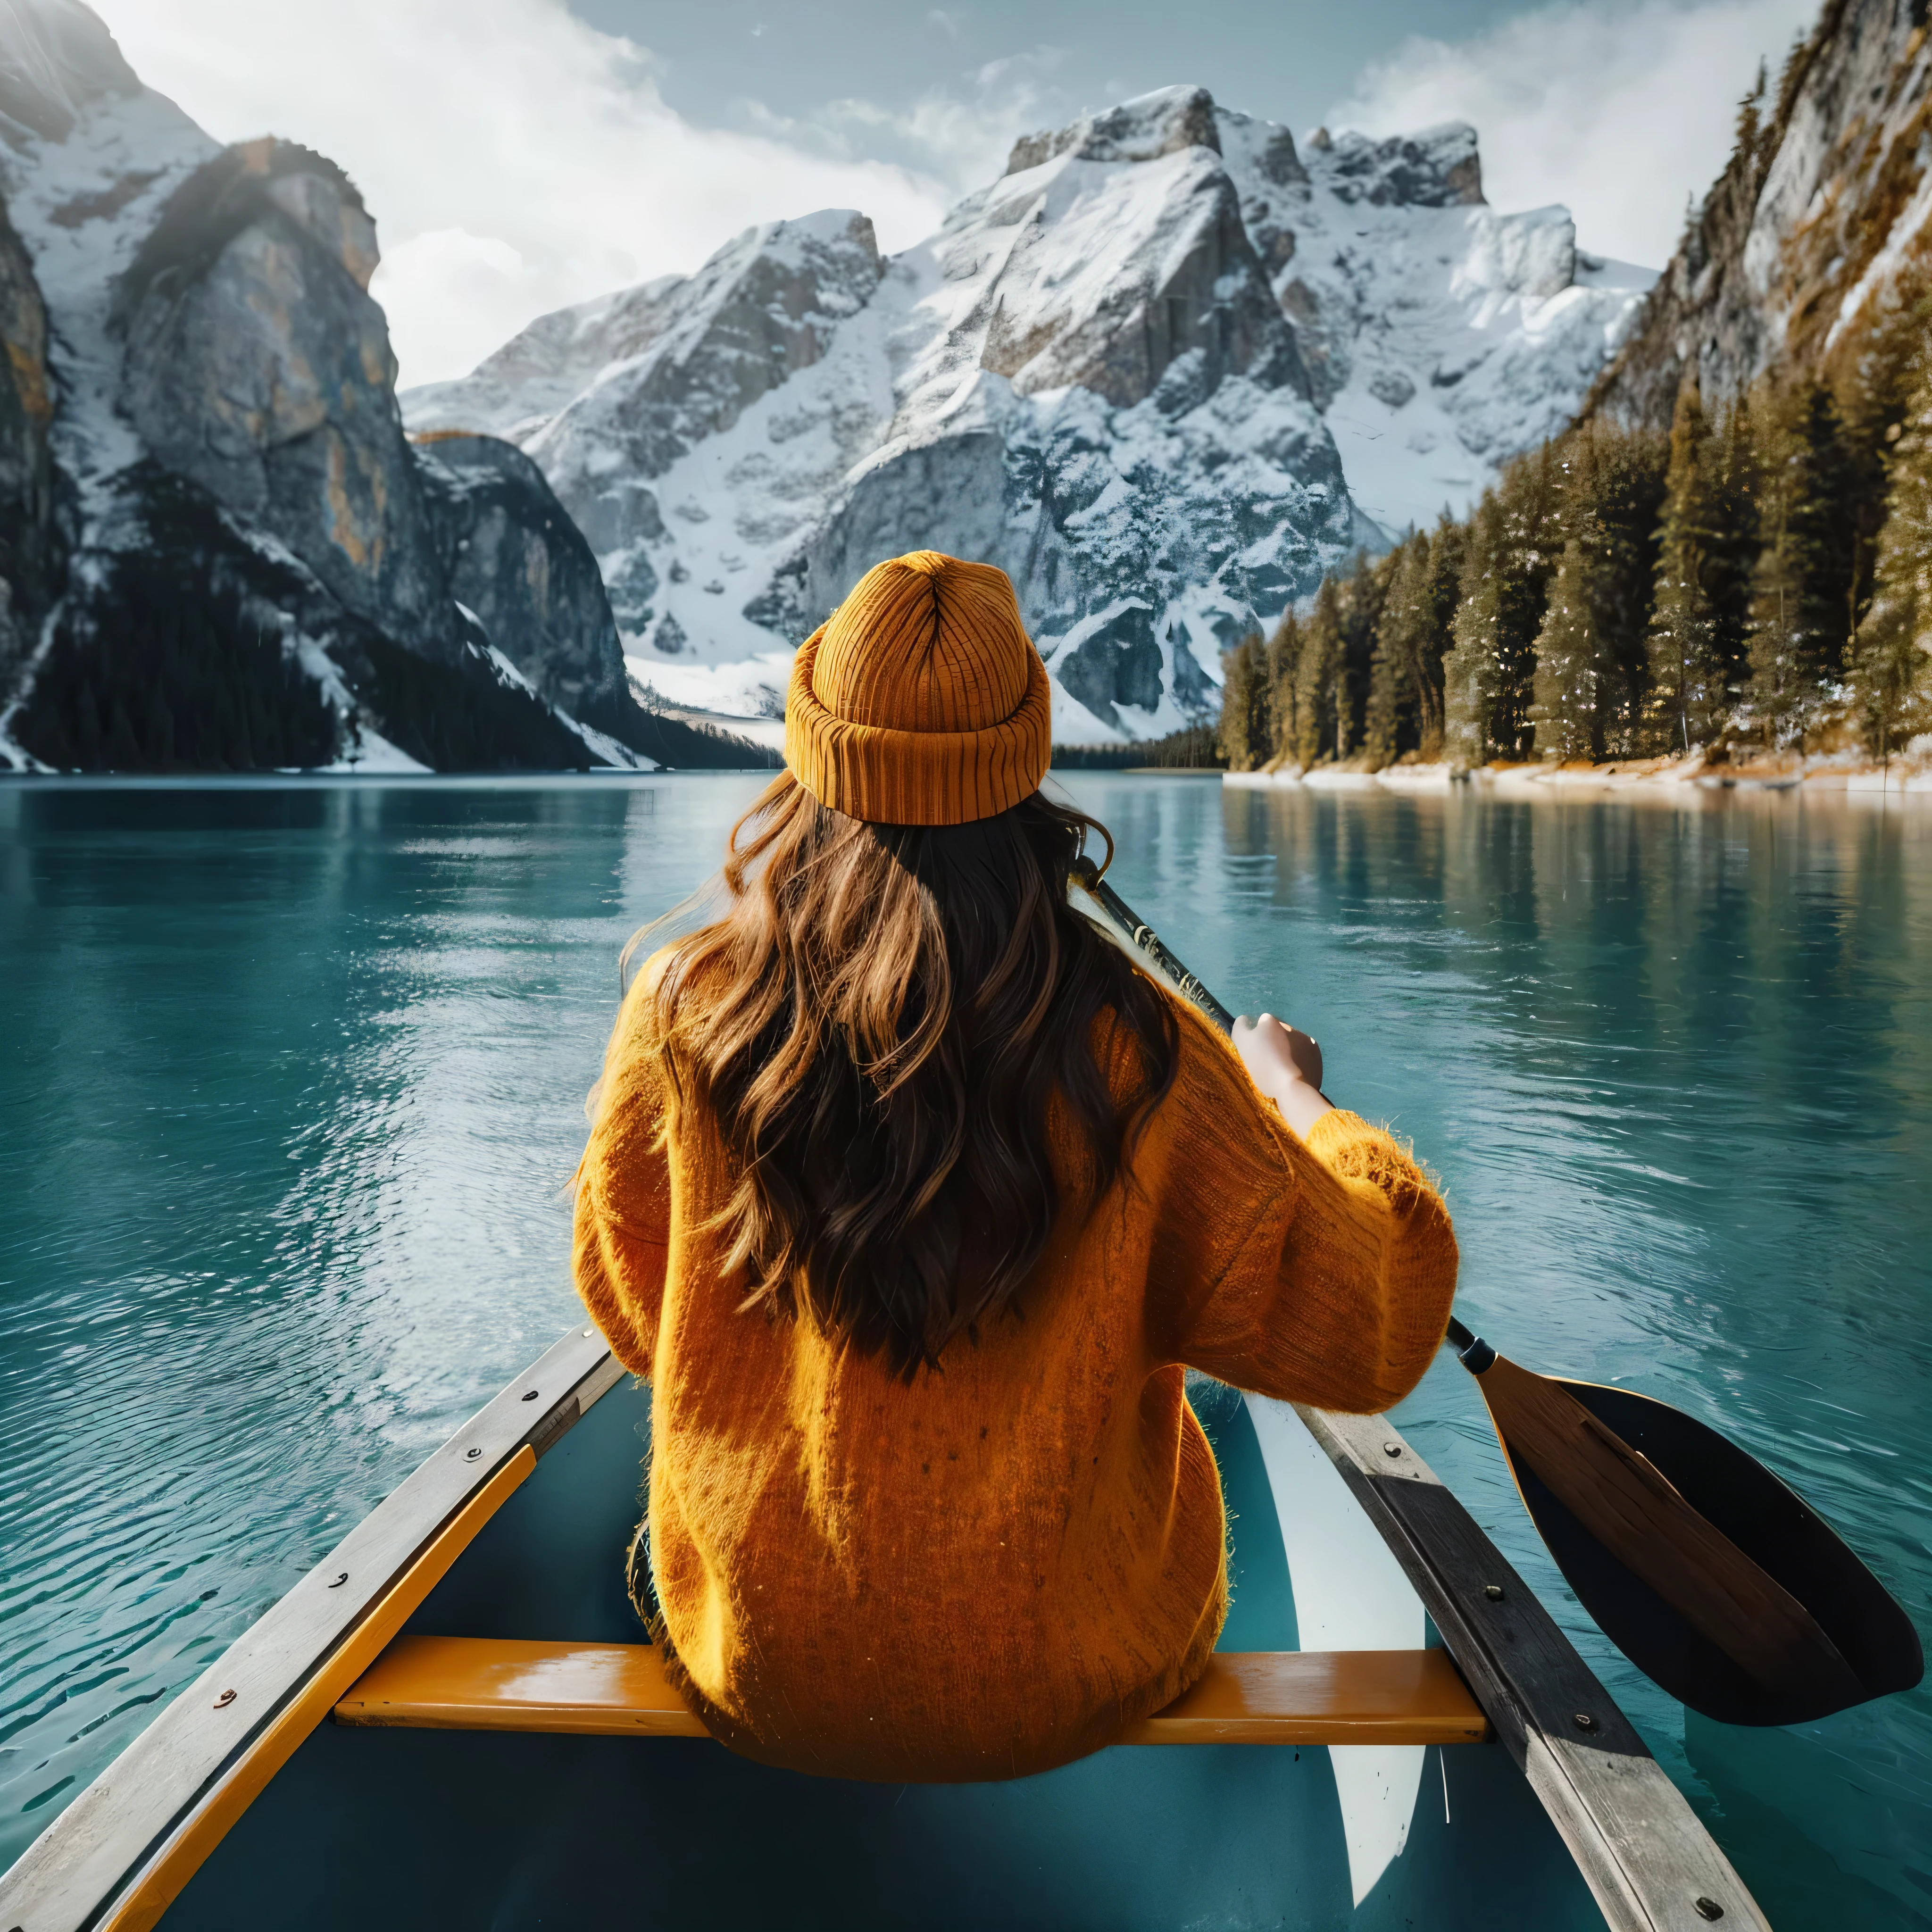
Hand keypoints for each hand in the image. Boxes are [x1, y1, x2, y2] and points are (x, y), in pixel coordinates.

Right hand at [1232, 1013, 1332, 1137]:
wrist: (1292, 1087)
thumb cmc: (1264, 1065)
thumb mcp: (1242, 1042)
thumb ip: (1241, 1026)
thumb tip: (1245, 1019)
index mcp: (1270, 1021)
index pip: (1261, 1022)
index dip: (1258, 1036)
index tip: (1256, 1050)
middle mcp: (1289, 1026)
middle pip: (1278, 1032)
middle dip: (1274, 1042)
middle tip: (1267, 1061)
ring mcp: (1305, 1039)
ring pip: (1292, 1042)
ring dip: (1287, 1050)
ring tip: (1282, 1069)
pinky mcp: (1316, 1053)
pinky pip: (1304, 1053)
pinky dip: (1299, 1059)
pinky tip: (1293, 1072)